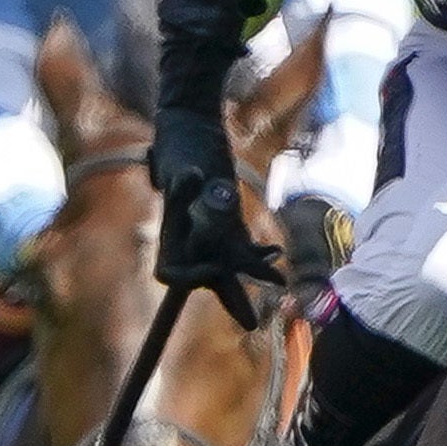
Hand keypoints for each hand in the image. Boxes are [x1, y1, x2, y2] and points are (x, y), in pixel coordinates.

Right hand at [149, 108, 279, 327]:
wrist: (192, 122)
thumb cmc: (180, 141)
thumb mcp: (182, 162)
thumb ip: (188, 183)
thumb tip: (197, 180)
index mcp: (170, 233)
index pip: (174, 273)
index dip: (193, 276)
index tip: (214, 268)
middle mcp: (189, 238)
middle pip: (207, 277)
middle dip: (230, 298)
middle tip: (252, 323)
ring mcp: (209, 231)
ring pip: (230, 265)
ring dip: (251, 276)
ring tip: (277, 284)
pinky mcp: (227, 221)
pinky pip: (242, 246)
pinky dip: (257, 254)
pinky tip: (274, 255)